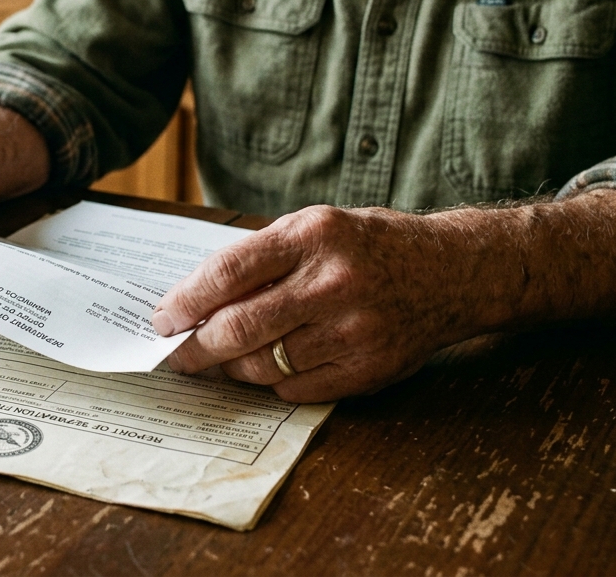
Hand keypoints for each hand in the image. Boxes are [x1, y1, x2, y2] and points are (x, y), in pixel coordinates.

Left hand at [151, 191, 615, 403]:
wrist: (452, 271)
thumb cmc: (367, 246)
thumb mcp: (315, 227)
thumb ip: (259, 258)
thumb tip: (192, 303)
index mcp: (314, 234)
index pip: (229, 271)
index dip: (186, 301)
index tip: (163, 319)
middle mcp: (335, 280)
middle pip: (240, 327)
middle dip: (196, 348)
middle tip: (176, 355)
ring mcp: (357, 328)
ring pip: (264, 365)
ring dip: (233, 368)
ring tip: (222, 359)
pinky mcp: (371, 367)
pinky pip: (297, 389)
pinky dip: (272, 382)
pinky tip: (269, 367)